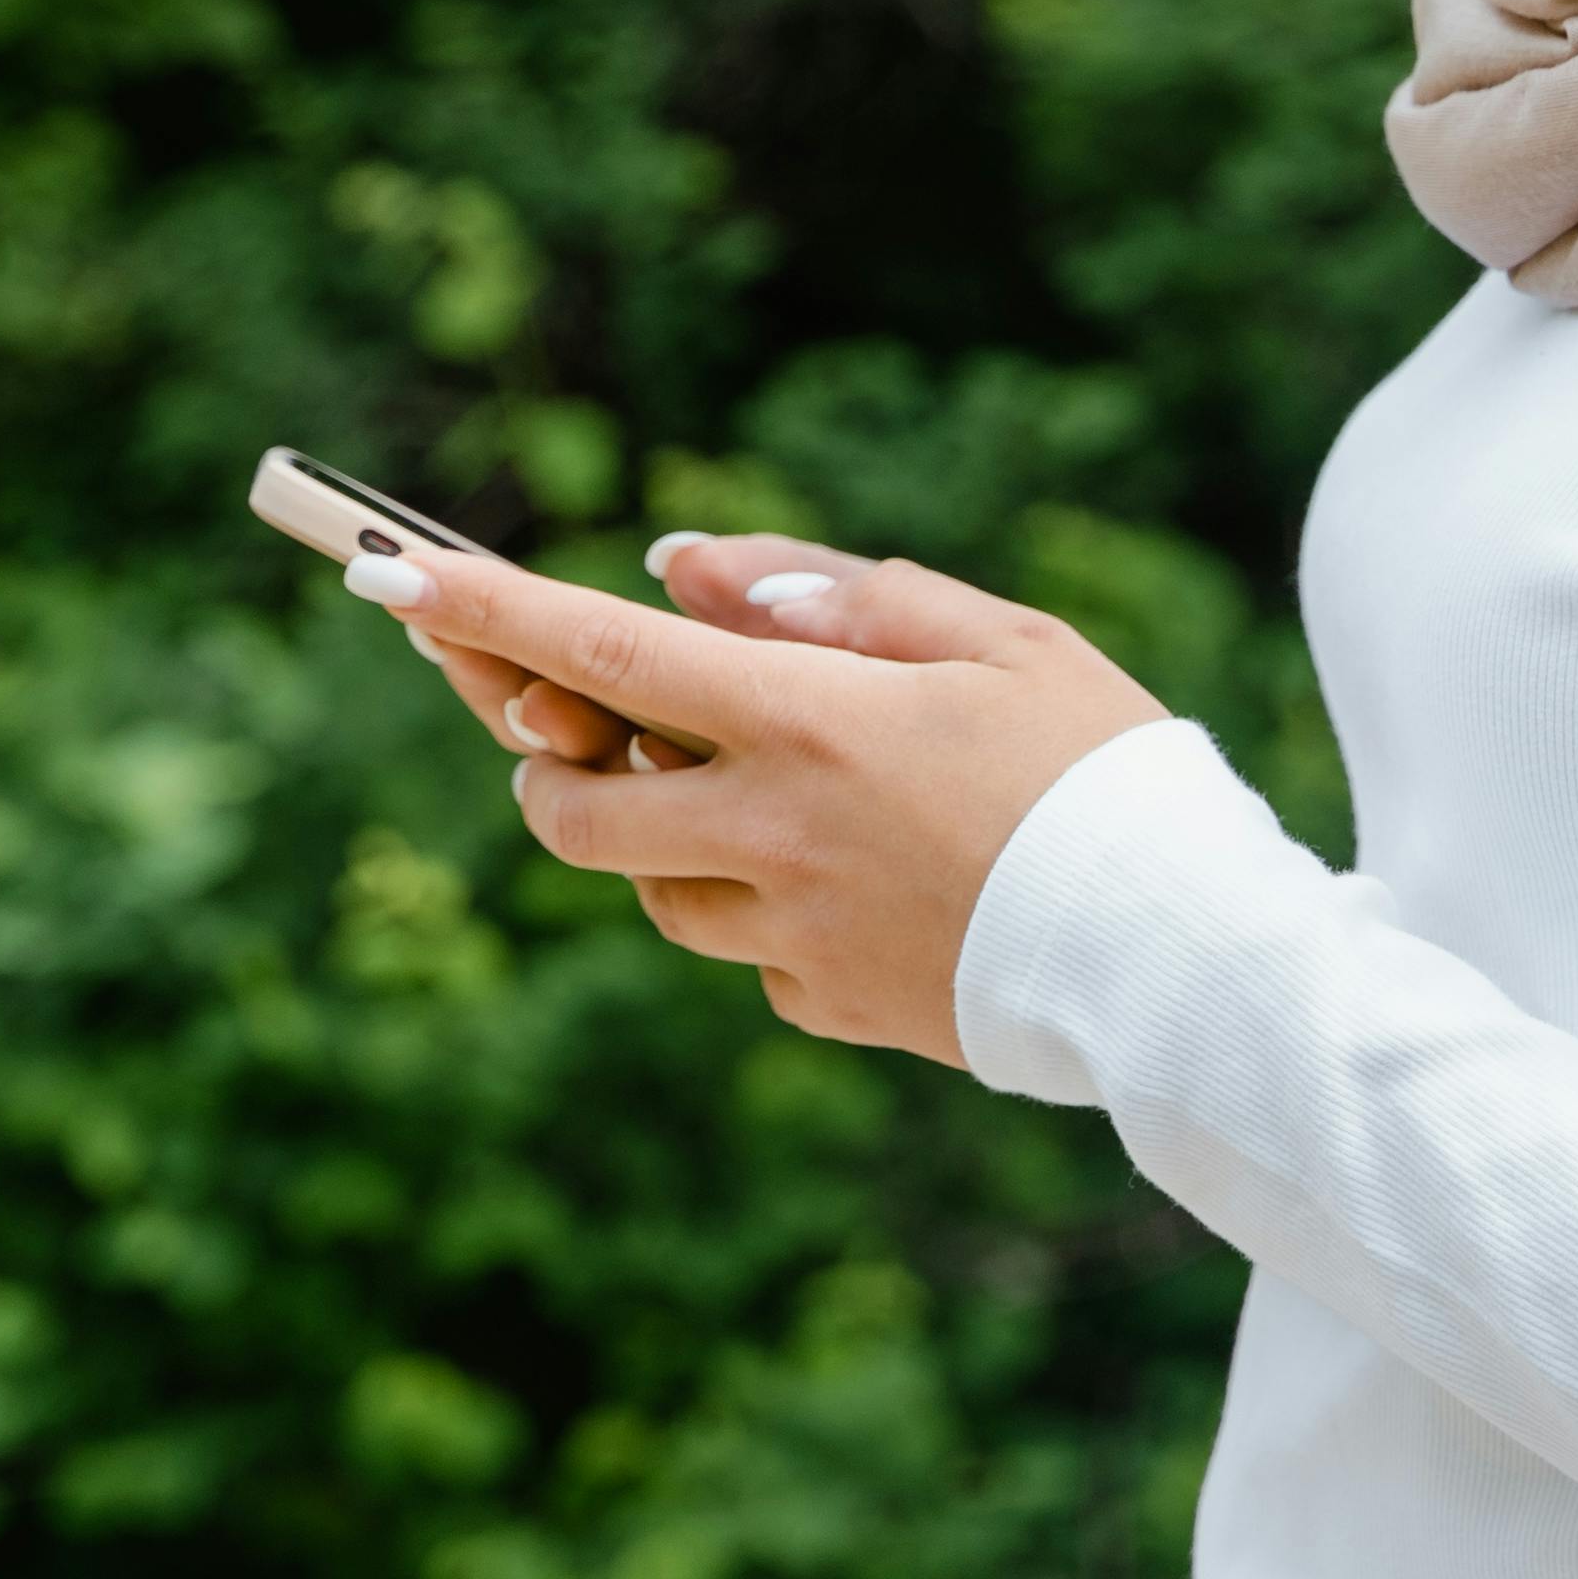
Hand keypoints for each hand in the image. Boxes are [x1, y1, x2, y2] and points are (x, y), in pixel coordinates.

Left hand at [354, 531, 1167, 1066]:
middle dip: (551, 763)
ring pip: (650, 891)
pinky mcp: (826, 1010)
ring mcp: (790, 935)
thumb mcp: (993, 636)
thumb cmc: (1105, 765)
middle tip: (583, 727)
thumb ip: (831, 594)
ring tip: (768, 792)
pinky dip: (764, 908)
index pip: (601, 655)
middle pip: (575, 808)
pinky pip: (748, 953)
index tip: (390, 577)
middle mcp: (772, 833)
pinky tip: (863, 877)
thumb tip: (683, 568)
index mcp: (807, 719)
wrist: (1187, 956)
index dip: (485, 611)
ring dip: (661, 837)